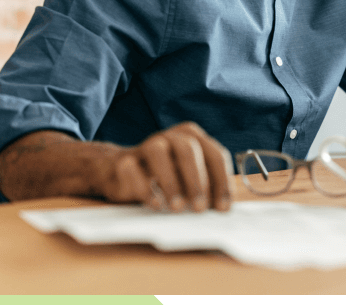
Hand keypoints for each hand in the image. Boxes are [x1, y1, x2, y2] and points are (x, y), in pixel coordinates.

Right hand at [99, 122, 233, 212]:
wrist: (122, 172)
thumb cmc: (166, 177)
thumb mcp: (190, 180)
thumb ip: (206, 189)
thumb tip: (221, 209)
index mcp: (193, 137)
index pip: (215, 155)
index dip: (222, 182)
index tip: (222, 208)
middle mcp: (171, 136)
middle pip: (188, 149)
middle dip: (197, 180)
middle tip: (200, 208)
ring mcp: (146, 145)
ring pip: (158, 152)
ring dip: (170, 181)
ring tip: (177, 207)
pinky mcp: (124, 160)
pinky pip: (131, 168)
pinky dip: (144, 187)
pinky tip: (156, 204)